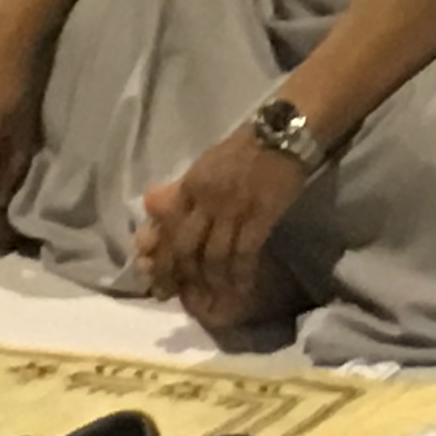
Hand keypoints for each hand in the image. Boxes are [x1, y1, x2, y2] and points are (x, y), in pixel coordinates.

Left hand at [134, 129, 310, 322]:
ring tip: (215, 301)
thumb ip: (184, 192)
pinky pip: (245, 253)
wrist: (281, 134)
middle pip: (186, 248)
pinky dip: (241, 275)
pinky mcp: (260, 214)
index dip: (164, 261)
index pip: (169, 230)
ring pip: (214, 255)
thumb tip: (154, 211)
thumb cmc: (244, 149)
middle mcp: (206, 198)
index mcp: (190, 185)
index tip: (161, 283)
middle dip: (183, 278)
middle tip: (186, 301)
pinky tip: (241, 289)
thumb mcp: (205, 165)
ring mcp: (233, 207)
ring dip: (213, 283)